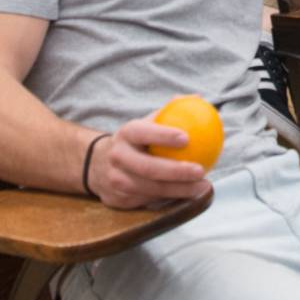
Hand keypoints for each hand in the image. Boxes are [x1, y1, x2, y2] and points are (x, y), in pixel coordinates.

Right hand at [88, 119, 213, 209]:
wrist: (96, 164)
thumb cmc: (134, 141)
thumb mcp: (144, 124)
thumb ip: (170, 112)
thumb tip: (198, 98)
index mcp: (126, 134)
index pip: (144, 133)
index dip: (164, 136)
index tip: (187, 138)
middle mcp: (118, 157)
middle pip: (149, 168)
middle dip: (176, 171)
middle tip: (200, 170)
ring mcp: (116, 180)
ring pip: (151, 189)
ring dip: (180, 190)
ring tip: (203, 186)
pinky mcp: (118, 199)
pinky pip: (149, 200)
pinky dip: (172, 198)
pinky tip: (191, 194)